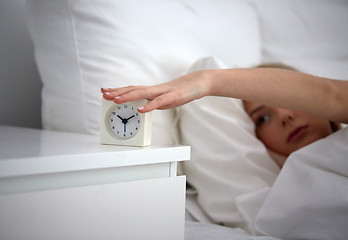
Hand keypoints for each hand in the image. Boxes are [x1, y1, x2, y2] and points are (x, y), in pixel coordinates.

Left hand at [101, 70, 216, 112]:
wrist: (199, 82)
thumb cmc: (183, 91)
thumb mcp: (166, 99)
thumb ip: (154, 103)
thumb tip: (143, 107)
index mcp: (153, 91)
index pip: (132, 90)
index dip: (118, 91)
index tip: (106, 91)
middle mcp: (155, 90)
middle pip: (133, 90)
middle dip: (118, 92)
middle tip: (104, 94)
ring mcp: (164, 92)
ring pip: (143, 93)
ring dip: (128, 97)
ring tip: (116, 100)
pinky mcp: (173, 97)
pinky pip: (159, 102)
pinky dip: (149, 106)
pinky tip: (141, 109)